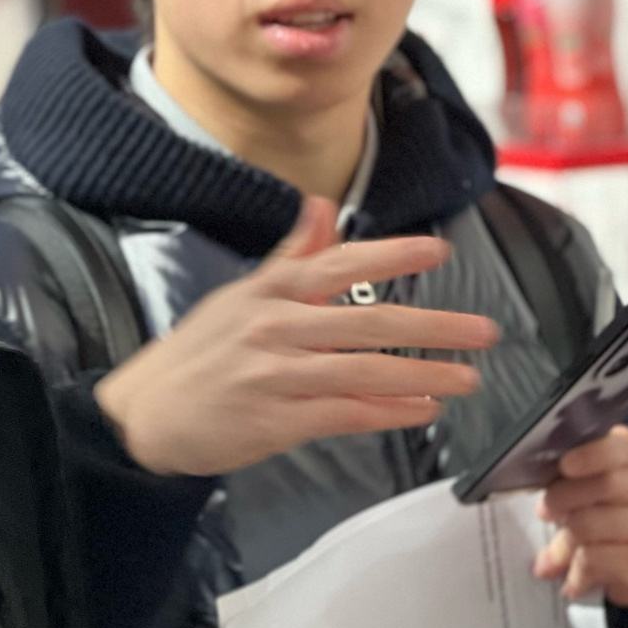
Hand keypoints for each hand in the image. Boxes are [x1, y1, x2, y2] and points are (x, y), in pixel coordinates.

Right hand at [97, 196, 497, 476]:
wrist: (145, 415)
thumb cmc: (197, 355)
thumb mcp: (238, 296)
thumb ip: (290, 257)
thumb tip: (322, 208)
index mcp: (269, 291)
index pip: (338, 263)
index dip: (390, 256)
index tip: (437, 252)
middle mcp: (275, 327)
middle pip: (365, 322)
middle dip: (432, 326)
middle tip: (483, 330)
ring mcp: (276, 375)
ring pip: (363, 372)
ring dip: (422, 375)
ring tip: (467, 377)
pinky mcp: (276, 420)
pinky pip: (345, 413)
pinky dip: (388, 411)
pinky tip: (422, 410)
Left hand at [531, 425, 627, 606]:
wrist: (627, 566)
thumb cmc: (595, 518)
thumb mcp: (575, 496)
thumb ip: (560, 489)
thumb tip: (542, 509)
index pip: (619, 446)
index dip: (590, 454)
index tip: (565, 465)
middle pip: (606, 484)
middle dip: (564, 498)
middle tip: (545, 511)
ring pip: (594, 524)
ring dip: (565, 540)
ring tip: (556, 553)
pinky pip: (598, 559)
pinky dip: (576, 570)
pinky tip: (573, 576)